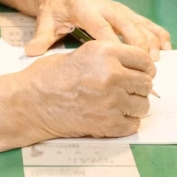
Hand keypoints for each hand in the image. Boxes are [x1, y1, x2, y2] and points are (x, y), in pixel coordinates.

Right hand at [14, 41, 154, 141]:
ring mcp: (111, 101)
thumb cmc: (50, 76)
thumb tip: (135, 69)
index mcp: (105, 52)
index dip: (144, 67)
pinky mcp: (108, 124)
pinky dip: (126, 122)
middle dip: (139, 87)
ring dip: (134, 106)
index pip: (144, 59)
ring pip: (143, 105)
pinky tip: (111, 116)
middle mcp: (112, 74)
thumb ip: (110, 58)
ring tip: (117, 104)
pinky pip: (133, 124)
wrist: (30, 103)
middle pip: (146, 83)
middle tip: (126, 90)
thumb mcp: (82, 53)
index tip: (140, 73)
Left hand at [25, 0, 171, 59]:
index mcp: (85, 9)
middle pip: (126, 24)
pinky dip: (157, 33)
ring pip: (139, 22)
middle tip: (147, 65)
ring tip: (158, 60)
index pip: (100, 27)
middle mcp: (105, 6)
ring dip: (151, 40)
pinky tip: (167, 47)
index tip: (121, 62)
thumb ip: (41, 37)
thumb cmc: (53, 11)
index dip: (113, 43)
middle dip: (138, 43)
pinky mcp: (125, 12)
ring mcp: (117, 9)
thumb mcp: (45, 22)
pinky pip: (145, 22)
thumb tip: (31, 52)